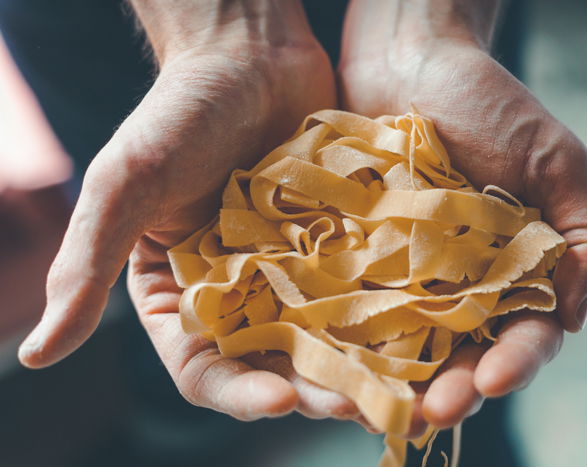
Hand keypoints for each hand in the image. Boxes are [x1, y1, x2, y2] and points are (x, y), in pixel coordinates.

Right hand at [17, 0, 365, 424]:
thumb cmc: (178, 115)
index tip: (282, 401)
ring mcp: (291, 272)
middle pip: (274, 363)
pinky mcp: (335, 245)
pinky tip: (419, 330)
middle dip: (313, 389)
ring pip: (325, 337)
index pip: (203, 368)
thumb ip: (87, 267)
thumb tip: (37, 354)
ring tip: (397, 386)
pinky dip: (385, 314)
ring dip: (358, 364)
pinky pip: (360, 289)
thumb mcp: (126, 186)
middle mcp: (237, 294)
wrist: (248, 55)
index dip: (238, 394)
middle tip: (358, 406)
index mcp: (179, 294)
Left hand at [338, 0, 586, 434]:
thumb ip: (584, 232)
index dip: (515, 360)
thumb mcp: (554, 158)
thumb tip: (573, 313)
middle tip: (433, 412)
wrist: (407, 59)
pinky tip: (333, 360)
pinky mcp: (354, 258)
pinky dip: (345, 334)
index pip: (523, 331)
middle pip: (461, 352)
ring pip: (403, 344)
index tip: (496, 377)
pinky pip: (350, 305)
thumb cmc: (487, 102)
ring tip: (383, 407)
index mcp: (514, 270)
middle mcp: (459, 283)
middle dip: (453, 386)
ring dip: (395, 380)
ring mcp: (403, 275)